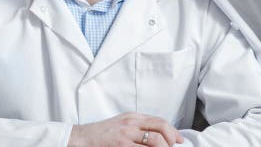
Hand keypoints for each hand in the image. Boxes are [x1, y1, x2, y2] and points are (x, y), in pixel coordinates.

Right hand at [68, 113, 183, 146]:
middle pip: (160, 127)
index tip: (178, 139)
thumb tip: (156, 136)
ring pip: (154, 140)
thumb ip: (137, 128)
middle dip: (172, 139)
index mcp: (132, 117)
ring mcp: (126, 134)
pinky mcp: (121, 145)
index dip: (172, 131)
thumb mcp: (121, 125)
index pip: (159, 121)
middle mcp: (131, 123)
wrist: (82, 137)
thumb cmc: (101, 134)